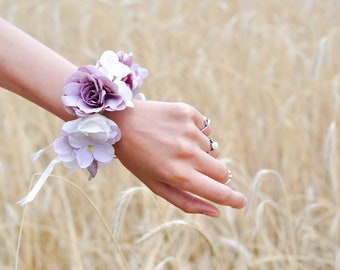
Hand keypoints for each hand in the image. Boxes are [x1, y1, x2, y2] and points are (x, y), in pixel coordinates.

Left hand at [108, 100, 246, 216]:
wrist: (121, 122)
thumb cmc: (138, 158)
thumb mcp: (156, 185)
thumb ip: (187, 201)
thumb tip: (216, 212)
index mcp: (178, 175)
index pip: (218, 191)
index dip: (233, 199)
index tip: (241, 201)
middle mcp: (187, 152)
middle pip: (222, 171)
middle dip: (215, 175)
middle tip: (196, 169)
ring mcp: (189, 130)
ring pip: (213, 150)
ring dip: (200, 152)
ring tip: (176, 146)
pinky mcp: (188, 113)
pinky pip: (207, 130)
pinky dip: (196, 134)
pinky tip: (177, 131)